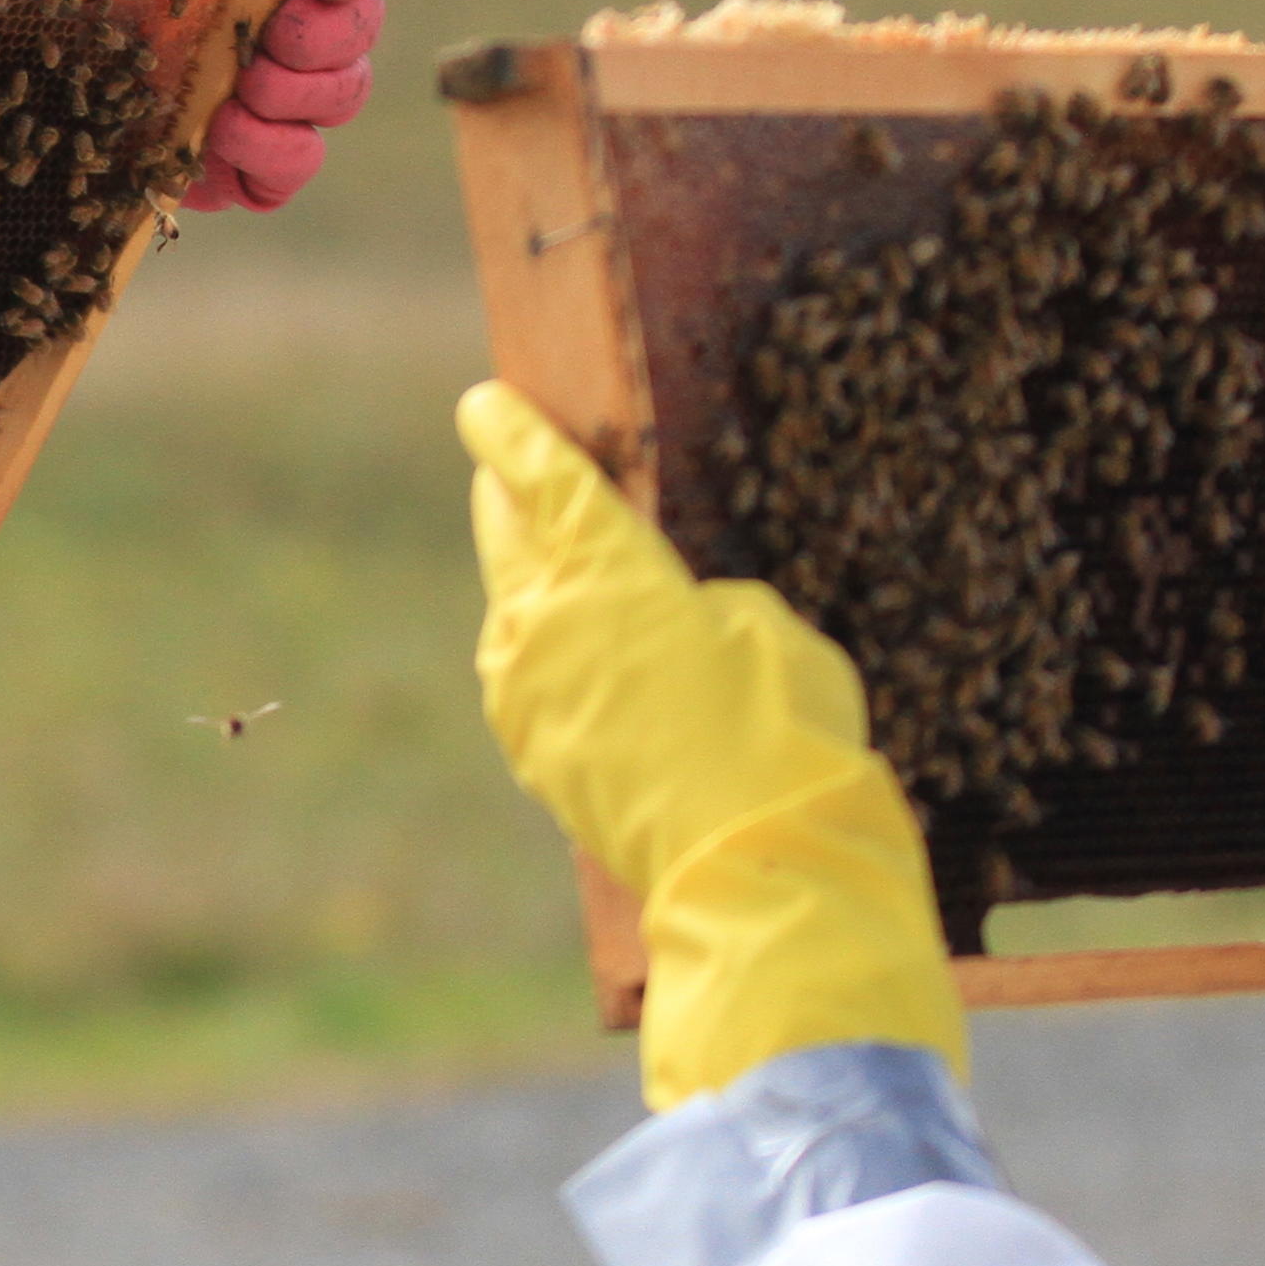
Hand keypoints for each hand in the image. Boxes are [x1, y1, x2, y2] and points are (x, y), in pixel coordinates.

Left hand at [159, 0, 377, 211]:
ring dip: (295, 96)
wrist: (61, 63)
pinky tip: (225, 137)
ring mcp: (286, 103)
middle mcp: (303, 36)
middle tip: (275, 34)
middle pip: (358, 37)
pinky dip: (270, 156)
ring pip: (339, 101)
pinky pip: (294, 170)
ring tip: (241, 89)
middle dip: (325, 36)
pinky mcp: (256, 162)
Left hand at [460, 382, 968, 1108]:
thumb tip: (669, 613)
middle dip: (508, 497)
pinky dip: (545, 653)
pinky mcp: (527, 747)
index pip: (541, 478)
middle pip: (505, 534)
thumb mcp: (767, 628)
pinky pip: (523, 676)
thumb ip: (701, 599)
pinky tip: (581, 658)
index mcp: (603, 568)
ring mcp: (523, 690)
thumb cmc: (781, 728)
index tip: (483, 404)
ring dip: (529, 582)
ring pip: (510, 608)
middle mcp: (542, 619)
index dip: (510, 433)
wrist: (754, 862)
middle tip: (513, 475)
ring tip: (561, 568)